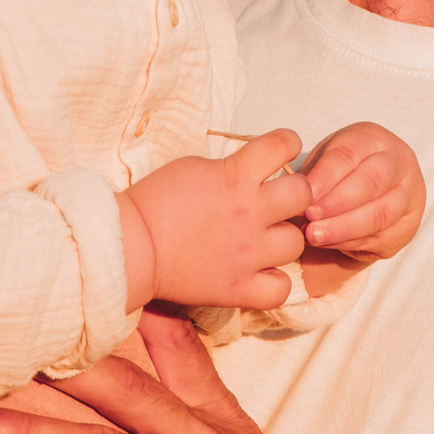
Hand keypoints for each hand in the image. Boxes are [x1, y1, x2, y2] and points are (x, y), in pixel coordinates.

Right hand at [122, 132, 312, 311]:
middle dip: (294, 195)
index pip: (283, 144)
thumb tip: (255, 173)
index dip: (287, 145)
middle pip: (303, 195)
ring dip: (284, 239)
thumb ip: (230, 170)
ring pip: (297, 242)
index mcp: (235, 176)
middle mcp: (250, 212)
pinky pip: (281, 288)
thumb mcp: (193, 168)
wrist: (130, 247)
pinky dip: (274, 282)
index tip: (281, 152)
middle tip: (276, 202)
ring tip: (265, 240)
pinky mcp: (239, 287)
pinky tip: (260, 273)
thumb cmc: (153, 202)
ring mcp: (249, 253)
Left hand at [299, 121, 424, 258]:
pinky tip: (330, 243)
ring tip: (314, 235)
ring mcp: (410, 194)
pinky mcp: (409, 225)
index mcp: (373, 138)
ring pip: (380, 214)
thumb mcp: (324, 161)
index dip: (325, 177)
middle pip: (371, 183)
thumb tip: (296, 201)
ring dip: (343, 228)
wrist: (368, 190)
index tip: (302, 194)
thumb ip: (313, 177)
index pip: (349, 155)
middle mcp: (399, 162)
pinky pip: (382, 238)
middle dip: (336, 204)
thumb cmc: (338, 172)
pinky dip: (352, 243)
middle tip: (308, 218)